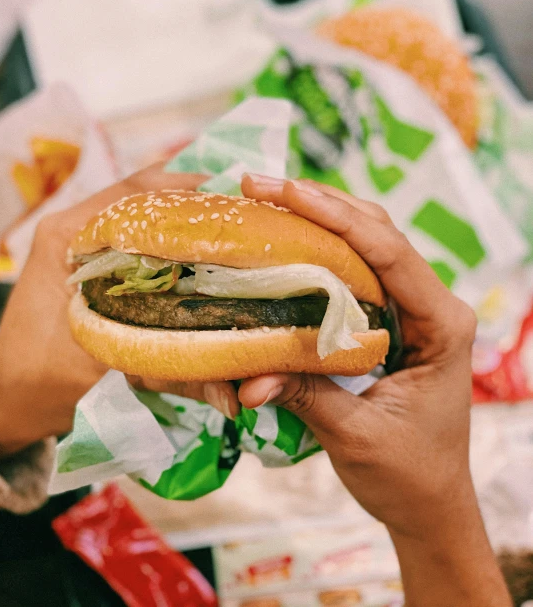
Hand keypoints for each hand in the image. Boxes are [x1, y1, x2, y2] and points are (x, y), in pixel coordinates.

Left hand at [0, 165, 237, 460]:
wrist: (8, 396)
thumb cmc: (42, 380)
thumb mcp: (106, 367)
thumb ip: (170, 368)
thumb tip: (237, 393)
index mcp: (67, 236)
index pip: (135, 193)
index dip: (188, 191)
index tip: (235, 198)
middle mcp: (70, 226)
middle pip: (140, 193)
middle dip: (192, 198)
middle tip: (242, 211)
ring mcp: (75, 239)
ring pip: (138, 209)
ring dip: (180, 213)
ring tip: (228, 223)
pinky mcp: (83, 257)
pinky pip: (131, 232)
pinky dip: (165, 234)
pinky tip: (197, 248)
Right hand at [239, 174, 510, 606]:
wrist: (429, 501)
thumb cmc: (407, 473)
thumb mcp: (356, 437)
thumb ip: (306, 396)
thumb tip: (246, 376)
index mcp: (441, 324)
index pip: (388, 253)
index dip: (335, 216)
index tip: (285, 191)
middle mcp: (430, 304)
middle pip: (377, 233)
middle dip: (320, 203)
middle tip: (260, 184)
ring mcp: (410, 308)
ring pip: (366, 243)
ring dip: (319, 217)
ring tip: (267, 199)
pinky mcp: (388, 318)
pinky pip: (354, 270)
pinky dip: (319, 248)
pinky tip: (285, 238)